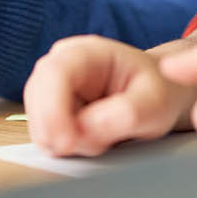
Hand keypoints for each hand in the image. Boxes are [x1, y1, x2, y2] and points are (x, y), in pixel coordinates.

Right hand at [24, 36, 196, 156]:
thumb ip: (125, 114)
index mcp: (87, 51)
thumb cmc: (158, 91)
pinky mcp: (50, 109)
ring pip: (39, 122)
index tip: (67, 144)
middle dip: (61, 132)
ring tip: (105, 137)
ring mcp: (52, 86)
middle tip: (99, 146)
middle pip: (38, 99)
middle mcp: (62, 63)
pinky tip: (93, 140)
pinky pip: (45, 134)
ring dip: (66, 141)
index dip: (52, 110)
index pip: (54, 73)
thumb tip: (86, 130)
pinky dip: (66, 146)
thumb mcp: (155, 103)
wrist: (158, 93)